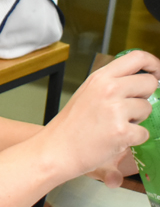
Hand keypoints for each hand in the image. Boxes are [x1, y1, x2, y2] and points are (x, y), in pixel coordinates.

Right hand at [43, 50, 159, 182]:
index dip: (154, 64)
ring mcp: (115, 109)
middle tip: (130, 107)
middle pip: (149, 82)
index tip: (158, 73)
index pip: (137, 57)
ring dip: (138, 119)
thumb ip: (112, 83)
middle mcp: (108, 89)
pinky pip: (144, 133)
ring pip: (147, 108)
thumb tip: (143, 81)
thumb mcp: (88, 92)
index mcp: (100, 77)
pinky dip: (134, 139)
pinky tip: (115, 139)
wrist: (57, 148)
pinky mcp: (121, 131)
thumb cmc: (72, 124)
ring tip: (115, 124)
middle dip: (146, 96)